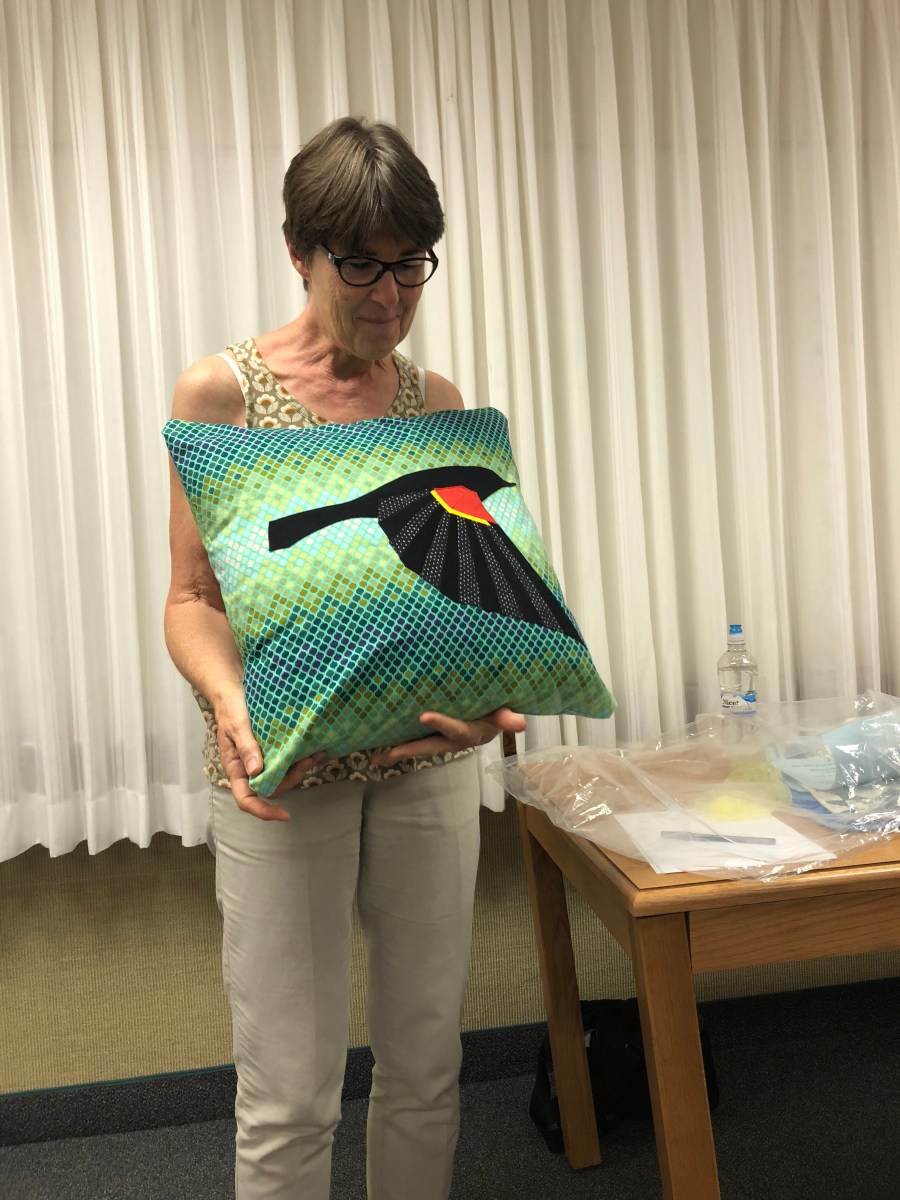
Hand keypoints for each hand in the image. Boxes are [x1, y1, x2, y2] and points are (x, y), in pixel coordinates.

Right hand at [215, 691, 323, 820]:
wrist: (233, 693)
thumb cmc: (231, 709)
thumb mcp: (237, 725)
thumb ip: (246, 747)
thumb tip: (257, 772)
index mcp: (236, 769)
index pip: (246, 799)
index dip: (263, 811)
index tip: (285, 815)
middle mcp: (249, 769)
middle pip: (270, 788)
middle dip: (291, 780)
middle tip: (309, 760)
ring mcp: (260, 761)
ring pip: (281, 777)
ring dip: (299, 769)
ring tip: (315, 754)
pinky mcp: (271, 751)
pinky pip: (286, 763)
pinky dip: (299, 759)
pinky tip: (312, 749)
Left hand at [373, 706, 525, 767]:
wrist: (494, 718)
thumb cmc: (496, 710)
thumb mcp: (502, 712)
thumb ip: (506, 717)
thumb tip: (520, 724)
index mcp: (471, 733)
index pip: (456, 729)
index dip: (441, 723)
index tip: (423, 716)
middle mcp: (453, 740)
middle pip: (430, 746)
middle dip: (409, 750)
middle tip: (387, 755)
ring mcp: (443, 740)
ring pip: (420, 746)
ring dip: (399, 752)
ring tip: (376, 759)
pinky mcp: (435, 736)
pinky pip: (417, 740)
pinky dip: (400, 744)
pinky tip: (380, 746)